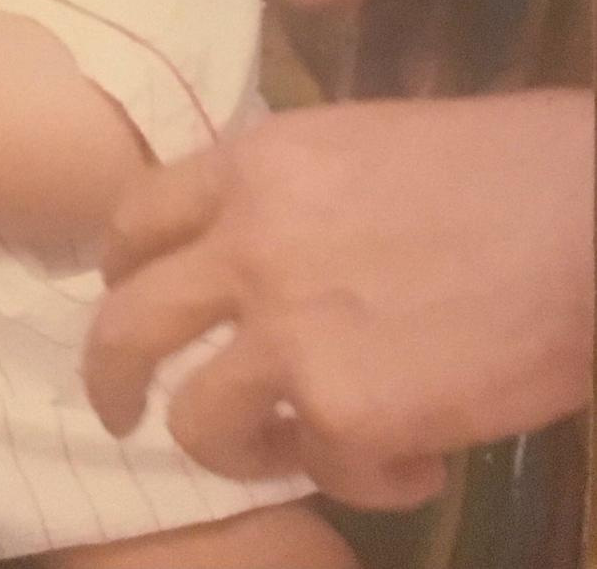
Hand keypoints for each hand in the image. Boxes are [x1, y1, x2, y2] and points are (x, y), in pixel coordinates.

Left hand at [83, 90, 593, 509]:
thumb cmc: (513, 168)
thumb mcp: (364, 143)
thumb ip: (286, 194)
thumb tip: (246, 251)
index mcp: (255, 168)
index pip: (134, 221)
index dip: (120, 272)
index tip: (128, 301)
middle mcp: (248, 245)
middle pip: (125, 328)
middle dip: (110, 381)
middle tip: (123, 412)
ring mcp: (289, 331)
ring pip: (198, 422)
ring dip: (242, 449)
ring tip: (301, 447)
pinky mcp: (347, 409)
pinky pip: (323, 472)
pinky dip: (368, 481)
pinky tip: (420, 464)